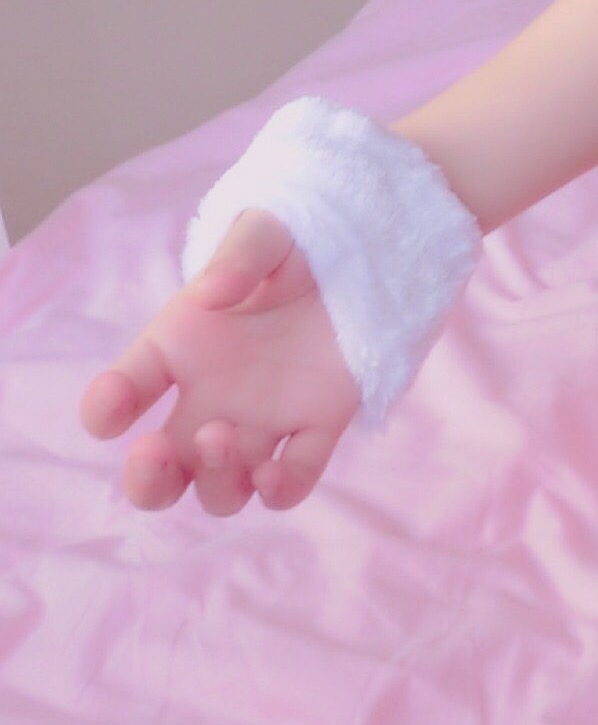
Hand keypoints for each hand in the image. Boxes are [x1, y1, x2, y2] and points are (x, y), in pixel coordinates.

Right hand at [77, 208, 360, 514]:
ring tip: (225, 435)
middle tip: (153, 452)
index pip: (121, 393)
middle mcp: (212, 398)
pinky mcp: (318, 428)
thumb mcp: (267, 232)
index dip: (105, 408)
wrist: (366, 249)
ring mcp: (263, 421)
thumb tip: (212, 294)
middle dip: (146, 481)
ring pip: (221, 490)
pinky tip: (274, 475)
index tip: (113, 403)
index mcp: (180, 348)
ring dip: (213, 481)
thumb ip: (240, 255)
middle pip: (160, 473)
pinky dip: (279, 492)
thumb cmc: (299, 242)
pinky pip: (293, 483)